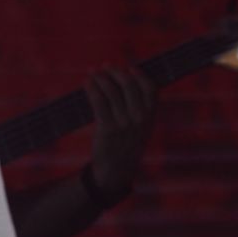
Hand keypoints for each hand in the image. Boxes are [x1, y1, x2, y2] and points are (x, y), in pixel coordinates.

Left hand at [85, 67, 157, 197]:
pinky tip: (86, 83)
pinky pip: (99, 102)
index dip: (139, 74)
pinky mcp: (107, 128)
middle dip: (115, 71)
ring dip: (100, 78)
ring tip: (92, 73)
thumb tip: (125, 76)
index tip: (128, 67)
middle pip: (129, 85)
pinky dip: (91, 88)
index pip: (151, 88)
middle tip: (105, 66)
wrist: (117, 170)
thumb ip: (139, 106)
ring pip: (111, 91)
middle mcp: (140, 119)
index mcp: (150, 116)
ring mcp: (124, 124)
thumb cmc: (127, 143)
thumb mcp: (142, 126)